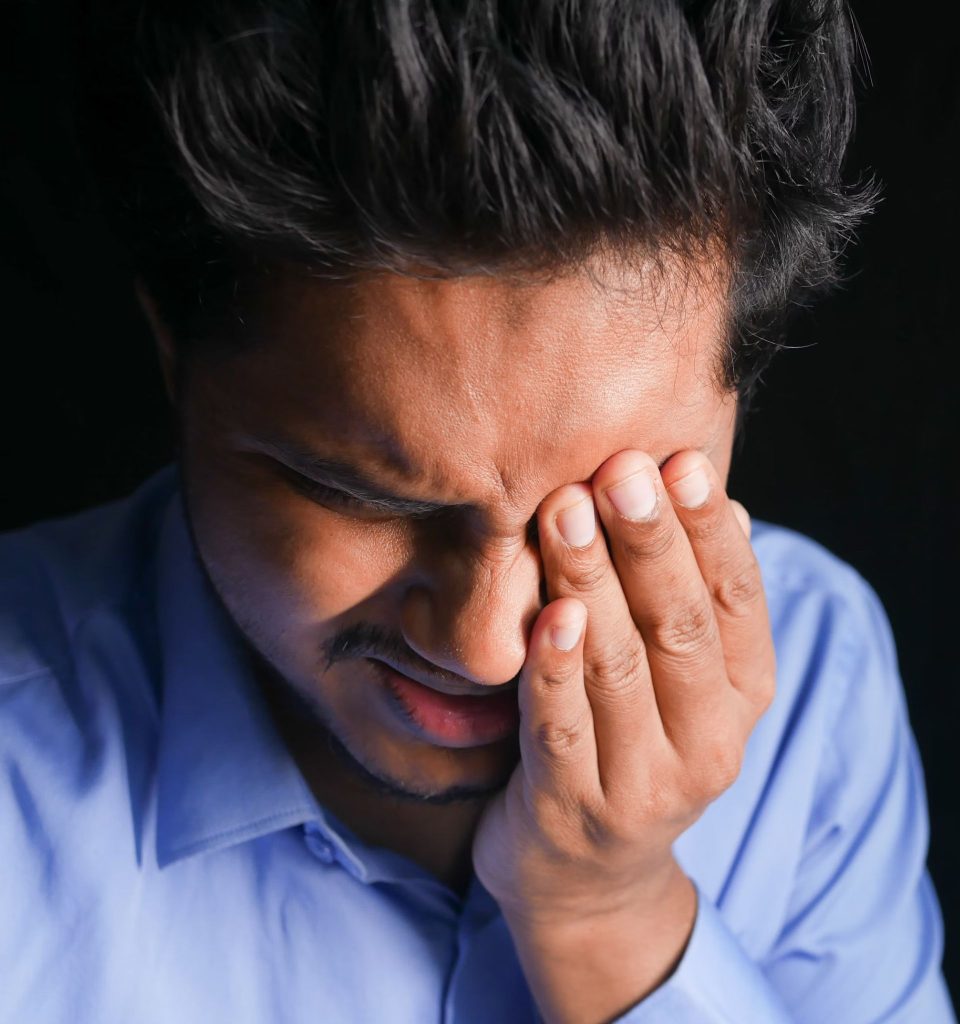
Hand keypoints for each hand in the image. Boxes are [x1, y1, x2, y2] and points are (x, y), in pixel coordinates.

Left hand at [472, 448, 774, 1022]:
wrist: (587, 878)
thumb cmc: (630, 743)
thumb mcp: (680, 682)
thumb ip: (694, 602)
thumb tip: (723, 504)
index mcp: (742, 698)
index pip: (737, 603)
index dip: (709, 532)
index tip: (680, 461)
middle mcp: (709, 744)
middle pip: (681, 628)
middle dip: (651, 543)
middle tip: (619, 469)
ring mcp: (643, 784)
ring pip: (620, 668)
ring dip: (593, 582)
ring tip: (567, 510)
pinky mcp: (574, 810)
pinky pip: (562, 729)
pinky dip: (555, 670)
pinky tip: (548, 614)